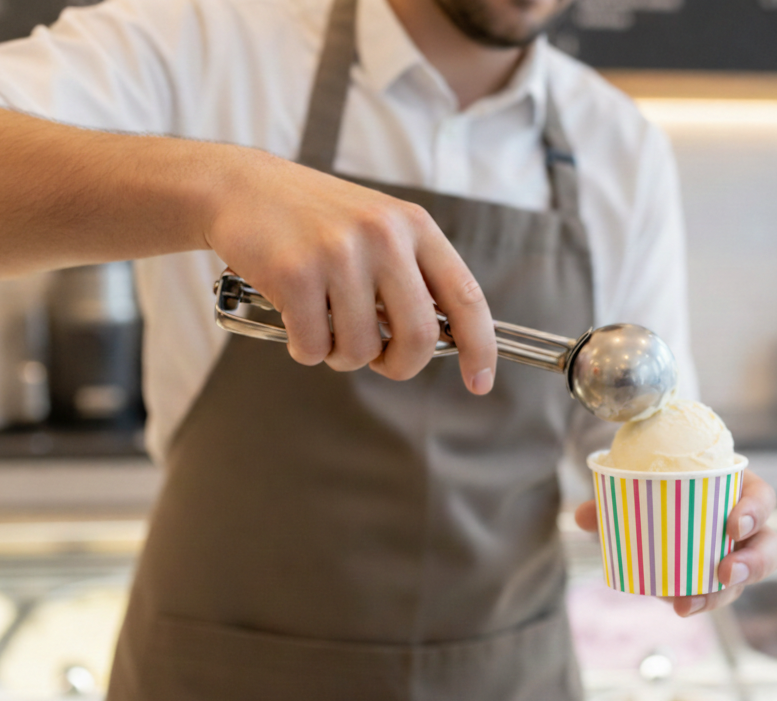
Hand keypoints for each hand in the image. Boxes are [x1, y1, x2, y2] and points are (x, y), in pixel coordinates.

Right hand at [204, 148, 496, 392]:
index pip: (466, 297)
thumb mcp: (378, 228)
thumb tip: (442, 341)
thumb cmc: (314, 220)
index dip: (480, 347)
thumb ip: (412, 276)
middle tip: (381, 361)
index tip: (481, 383)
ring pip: (361, 349)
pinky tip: (295, 320)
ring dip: (342, 356)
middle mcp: (383, 236)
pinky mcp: (295, 273)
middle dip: (400, 365)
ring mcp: (339, 253)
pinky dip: (306, 350)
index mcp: (414, 226)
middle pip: (418, 337)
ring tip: (326, 326)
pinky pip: (314, 347)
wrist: (239, 186)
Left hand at [574, 469, 776, 616]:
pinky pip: (717, 595)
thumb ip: (609, 502)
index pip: (762, 498)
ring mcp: (733, 557)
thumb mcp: (634, 490)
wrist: (645, 512)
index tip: (733, 524)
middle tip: (723, 572)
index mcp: (734, 491)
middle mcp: (743, 527)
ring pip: (745, 581)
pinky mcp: (716, 581)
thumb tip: (582, 515)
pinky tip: (680, 606)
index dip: (755, 510)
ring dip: (722, 595)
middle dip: (753, 563)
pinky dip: (698, 601)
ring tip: (690, 604)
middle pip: (768, 548)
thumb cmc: (652, 492)